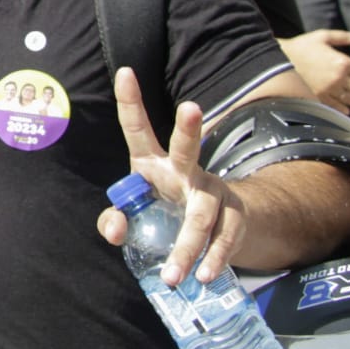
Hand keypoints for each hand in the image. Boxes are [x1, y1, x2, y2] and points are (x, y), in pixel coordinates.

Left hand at [97, 67, 245, 285]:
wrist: (216, 229)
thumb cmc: (164, 211)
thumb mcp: (135, 213)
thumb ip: (115, 220)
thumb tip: (116, 229)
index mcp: (153, 162)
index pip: (138, 129)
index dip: (131, 101)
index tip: (124, 71)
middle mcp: (185, 170)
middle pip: (188, 147)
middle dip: (188, 127)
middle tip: (191, 105)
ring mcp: (212, 190)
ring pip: (201, 215)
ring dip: (186, 248)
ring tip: (172, 277)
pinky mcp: (234, 216)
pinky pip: (224, 238)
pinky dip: (212, 259)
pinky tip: (204, 275)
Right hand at [279, 29, 349, 113]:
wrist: (278, 59)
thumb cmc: (300, 46)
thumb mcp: (321, 36)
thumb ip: (342, 37)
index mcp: (342, 62)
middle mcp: (338, 77)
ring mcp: (328, 89)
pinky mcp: (318, 96)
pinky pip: (335, 105)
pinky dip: (344, 109)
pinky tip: (348, 110)